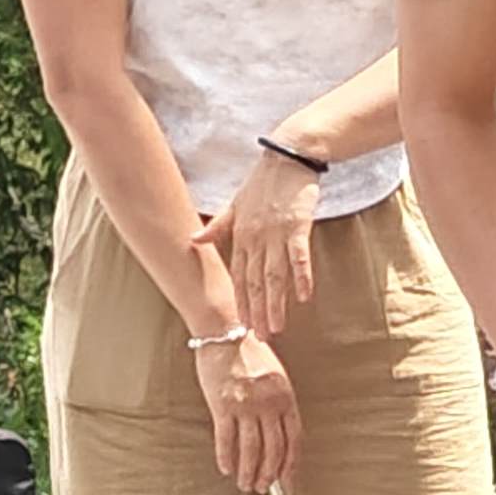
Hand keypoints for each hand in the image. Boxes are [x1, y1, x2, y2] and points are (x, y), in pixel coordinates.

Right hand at [194, 327, 299, 494]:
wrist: (224, 332)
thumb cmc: (249, 353)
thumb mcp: (275, 375)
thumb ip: (279, 403)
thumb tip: (278, 436)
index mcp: (286, 397)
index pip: (294, 439)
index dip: (290, 463)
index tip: (287, 480)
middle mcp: (269, 404)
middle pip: (273, 449)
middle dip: (269, 473)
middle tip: (263, 488)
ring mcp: (246, 406)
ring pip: (251, 449)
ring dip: (249, 471)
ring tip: (245, 485)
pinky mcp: (223, 405)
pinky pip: (226, 439)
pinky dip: (226, 458)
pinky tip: (226, 470)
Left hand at [214, 146, 322, 340]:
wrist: (288, 156)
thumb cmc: (264, 181)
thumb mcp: (235, 204)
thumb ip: (217, 226)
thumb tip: (191, 239)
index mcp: (241, 235)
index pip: (239, 276)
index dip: (241, 301)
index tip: (242, 324)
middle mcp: (256, 238)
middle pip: (255, 282)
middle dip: (257, 311)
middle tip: (259, 338)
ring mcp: (276, 233)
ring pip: (274, 275)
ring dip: (275, 303)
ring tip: (277, 328)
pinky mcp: (297, 226)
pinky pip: (299, 256)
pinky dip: (302, 276)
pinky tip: (304, 297)